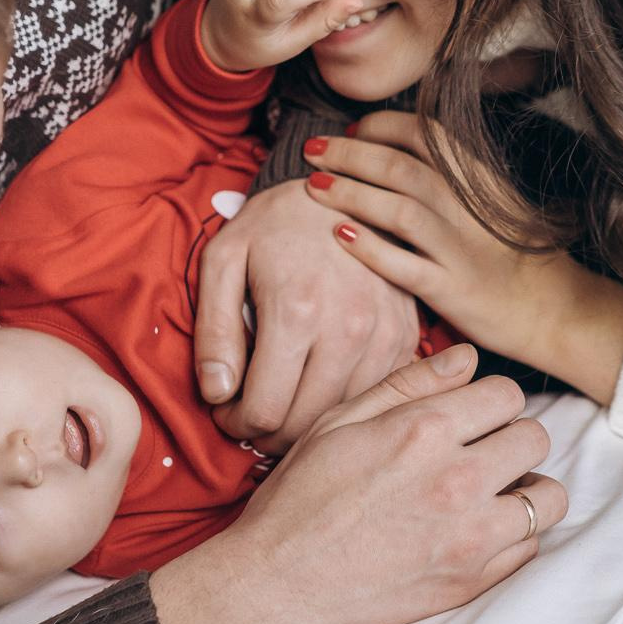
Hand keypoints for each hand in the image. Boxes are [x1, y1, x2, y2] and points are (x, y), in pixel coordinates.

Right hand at [149, 344, 564, 623]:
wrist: (275, 587)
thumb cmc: (298, 500)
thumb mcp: (339, 423)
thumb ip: (409, 384)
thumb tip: (467, 357)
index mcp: (423, 430)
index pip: (507, 394)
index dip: (490, 401)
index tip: (472, 417)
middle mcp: (457, 479)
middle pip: (535, 439)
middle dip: (512, 439)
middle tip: (481, 452)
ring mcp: (470, 535)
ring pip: (548, 497)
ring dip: (524, 489)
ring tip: (489, 493)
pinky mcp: (472, 581)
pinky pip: (529, 547)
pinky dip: (511, 537)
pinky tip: (473, 532)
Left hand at [194, 178, 420, 452]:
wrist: (340, 190)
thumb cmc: (273, 226)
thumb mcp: (224, 261)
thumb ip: (215, 332)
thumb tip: (217, 395)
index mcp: (296, 312)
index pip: (264, 411)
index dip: (236, 424)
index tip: (226, 412)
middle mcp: (349, 329)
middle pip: (304, 425)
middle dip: (267, 433)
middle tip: (250, 415)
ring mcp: (385, 334)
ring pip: (344, 417)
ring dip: (308, 424)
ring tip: (284, 402)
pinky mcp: (407, 335)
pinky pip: (377, 396)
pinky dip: (346, 404)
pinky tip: (321, 388)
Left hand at [303, 111, 622, 403]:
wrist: (556, 307)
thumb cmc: (513, 252)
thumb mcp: (490, 198)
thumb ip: (449, 173)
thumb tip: (393, 147)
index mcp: (476, 177)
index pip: (421, 132)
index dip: (377, 126)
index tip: (350, 131)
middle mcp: (467, 206)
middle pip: (397, 165)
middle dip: (348, 153)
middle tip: (312, 151)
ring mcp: (460, 248)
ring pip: (397, 209)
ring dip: (350, 193)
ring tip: (313, 188)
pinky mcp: (452, 289)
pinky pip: (404, 265)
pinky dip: (369, 249)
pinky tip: (340, 236)